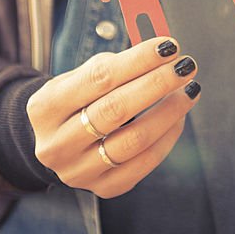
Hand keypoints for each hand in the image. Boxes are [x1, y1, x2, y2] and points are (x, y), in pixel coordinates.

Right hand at [26, 37, 199, 197]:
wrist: (58, 144)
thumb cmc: (75, 103)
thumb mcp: (78, 79)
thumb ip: (114, 65)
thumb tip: (159, 54)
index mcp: (45, 108)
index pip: (99, 78)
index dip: (138, 60)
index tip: (167, 46)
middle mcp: (57, 144)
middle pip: (116, 110)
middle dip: (157, 84)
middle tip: (184, 66)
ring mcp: (79, 171)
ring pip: (134, 140)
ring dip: (169, 111)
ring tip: (189, 90)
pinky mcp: (104, 187)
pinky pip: (145, 162)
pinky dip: (168, 136)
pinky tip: (178, 116)